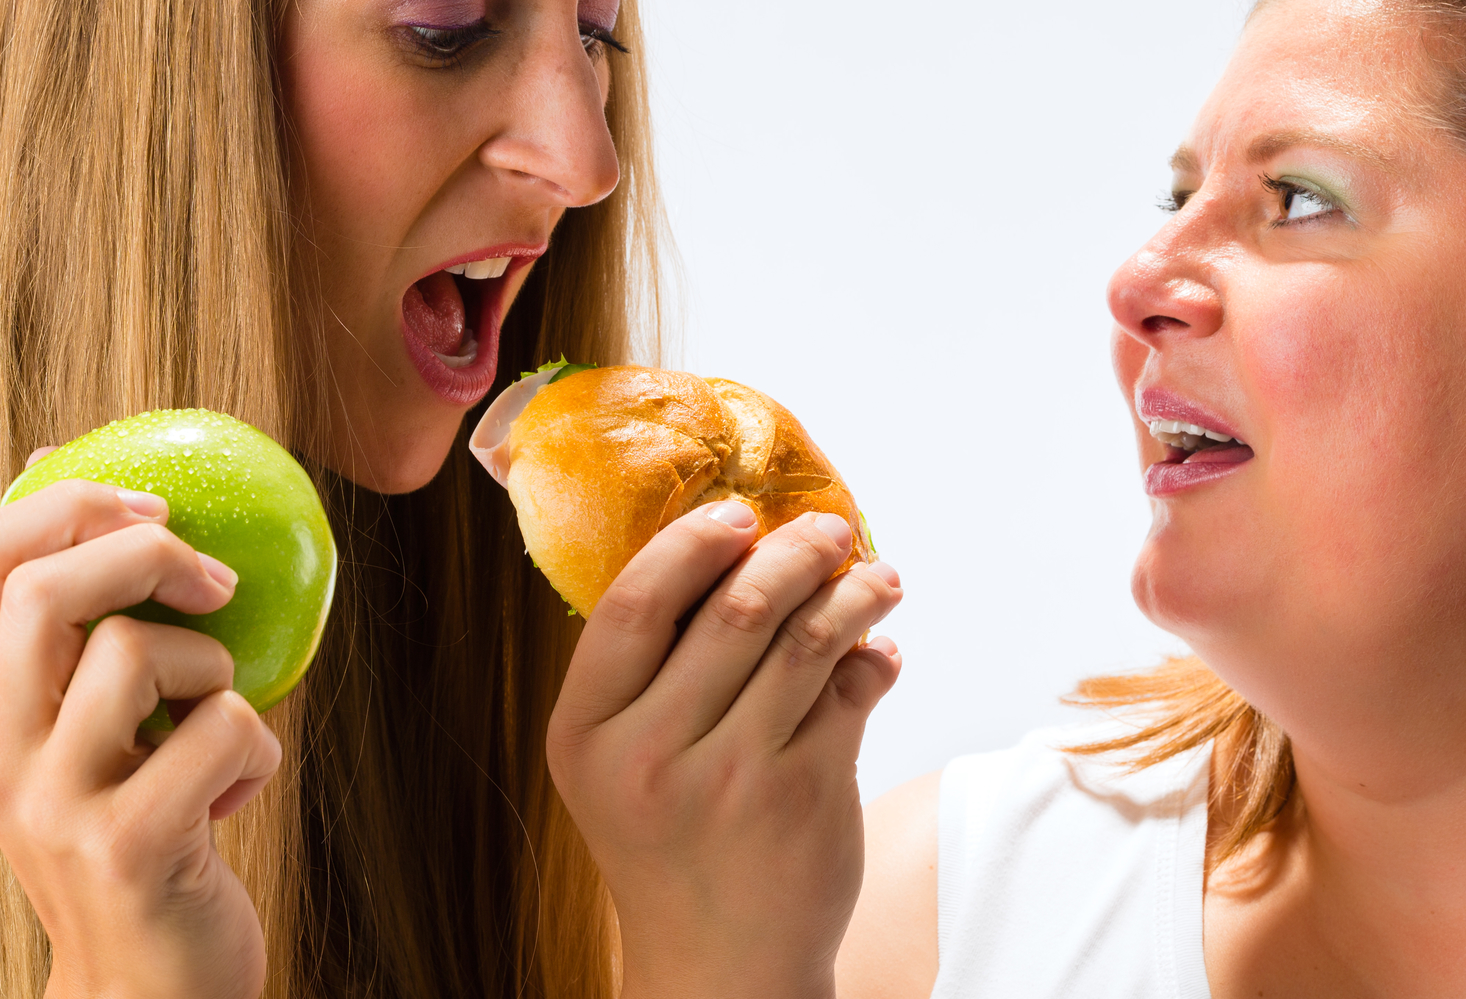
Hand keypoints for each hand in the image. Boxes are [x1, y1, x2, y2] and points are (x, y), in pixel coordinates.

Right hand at [0, 469, 281, 998]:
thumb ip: (83, 648)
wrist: (145, 990)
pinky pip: (226, 727)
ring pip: (144, 651)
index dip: (68, 504)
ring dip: (219, 670)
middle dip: (152, 552)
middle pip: (48, 584)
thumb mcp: (85, 742)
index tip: (150, 509)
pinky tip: (235, 798)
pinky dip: (259, 749)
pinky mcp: (130, 843)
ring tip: (214, 728)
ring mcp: (54, 801)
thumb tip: (127, 505)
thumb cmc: (140, 837)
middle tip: (215, 585)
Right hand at [548, 502, 903, 998]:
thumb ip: (650, 669)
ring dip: (854, 594)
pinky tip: (879, 654)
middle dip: (796, 551)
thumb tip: (737, 546)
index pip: (634, 604)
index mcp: (586, 731)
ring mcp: (730, 778)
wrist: (716, 964)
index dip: (691, 544)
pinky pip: (850, 694)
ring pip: (807, 641)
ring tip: (878, 577)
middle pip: (736, 609)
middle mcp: (649, 754)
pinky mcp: (804, 798)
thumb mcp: (617, 760)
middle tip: (832, 529)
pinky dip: (874, 660)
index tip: (739, 513)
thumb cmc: (667, 838)